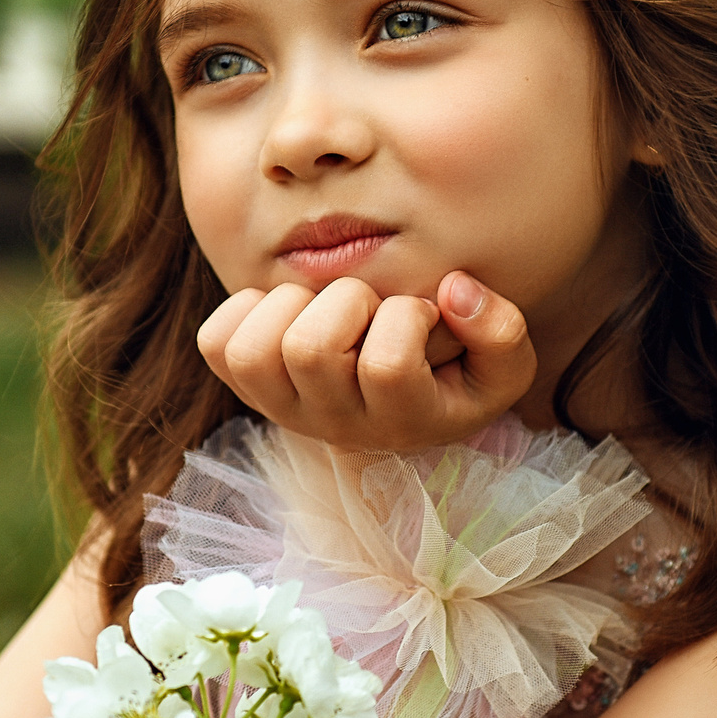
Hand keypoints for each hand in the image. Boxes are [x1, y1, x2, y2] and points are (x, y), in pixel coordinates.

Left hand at [197, 269, 534, 450]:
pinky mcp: (244, 386)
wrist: (400, 402)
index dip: (407, 316)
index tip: (422, 312)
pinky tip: (289, 312)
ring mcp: (281, 410)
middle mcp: (333, 427)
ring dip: (294, 305)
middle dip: (348, 300)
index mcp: (401, 423)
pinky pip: (216, 341)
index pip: (386, 366)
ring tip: (328, 309)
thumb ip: (499, 331)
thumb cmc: (452, 375)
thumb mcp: (500, 365)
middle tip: (372, 307)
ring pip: (255, 351)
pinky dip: (247, 309)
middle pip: (310, 350)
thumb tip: (453, 290)